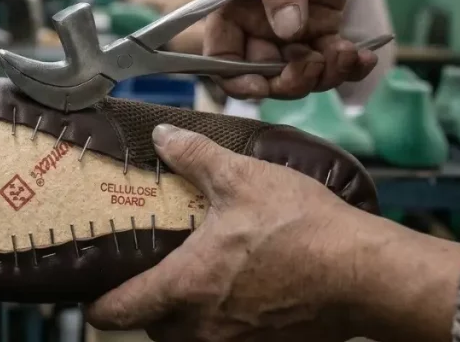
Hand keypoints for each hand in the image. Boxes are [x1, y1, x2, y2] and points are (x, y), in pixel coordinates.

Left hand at [85, 125, 459, 341]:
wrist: (366, 274)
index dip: (99, 303)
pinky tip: (244, 289)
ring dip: (186, 314)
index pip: (117, 311)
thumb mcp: (242, 178)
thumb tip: (164, 137)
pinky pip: (230, 340)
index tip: (93, 291)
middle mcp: (203, 327)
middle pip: (153, 326)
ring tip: (199, 278)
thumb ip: (195, 157)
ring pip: (190, 337)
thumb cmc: (302, 228)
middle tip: (154, 269)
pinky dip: (225, 322)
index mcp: (186, 286)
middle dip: (148, 303)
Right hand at [205, 0, 377, 99]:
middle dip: (289, 80)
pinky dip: (347, 64)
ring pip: (299, 72)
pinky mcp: (321, 25)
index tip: (260, 87)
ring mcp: (290, 28)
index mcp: (228, 5)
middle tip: (316, 65)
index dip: (234, 79)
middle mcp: (254, 23)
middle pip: (263, 74)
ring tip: (347, 55)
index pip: (220, 56)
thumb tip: (286, 29)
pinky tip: (363, 56)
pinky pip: (330, 57)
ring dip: (323, 74)